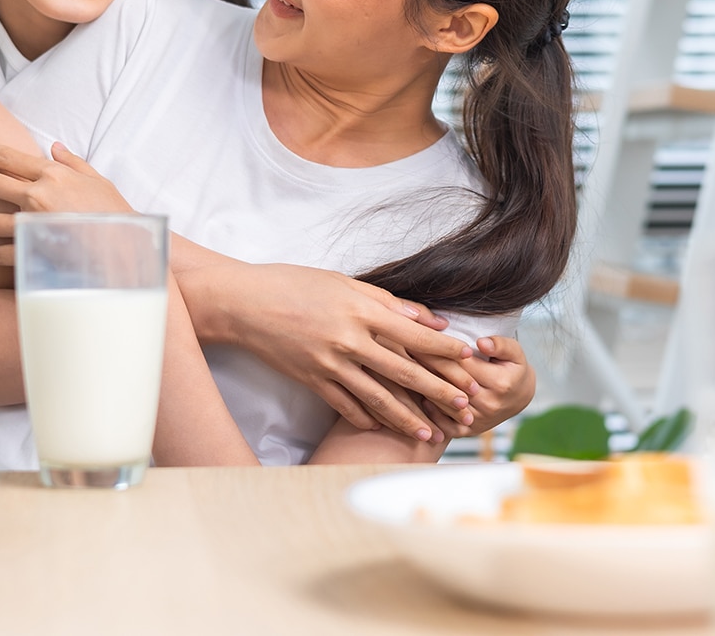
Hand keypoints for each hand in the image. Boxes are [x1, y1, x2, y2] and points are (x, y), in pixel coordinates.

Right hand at [194, 261, 476, 441]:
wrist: (244, 303)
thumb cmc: (294, 284)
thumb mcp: (344, 282)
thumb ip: (389, 303)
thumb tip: (432, 321)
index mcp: (360, 309)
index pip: (413, 334)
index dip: (444, 349)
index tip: (470, 359)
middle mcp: (348, 338)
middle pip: (403, 370)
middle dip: (439, 390)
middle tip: (467, 406)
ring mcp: (329, 363)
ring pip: (378, 396)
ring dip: (407, 416)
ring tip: (431, 432)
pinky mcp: (311, 379)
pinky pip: (346, 404)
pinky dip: (367, 417)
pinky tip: (385, 427)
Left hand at [416, 336, 535, 438]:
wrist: (519, 397)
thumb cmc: (513, 368)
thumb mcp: (514, 351)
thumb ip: (500, 344)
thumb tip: (481, 343)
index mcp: (500, 382)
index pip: (462, 364)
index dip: (440, 351)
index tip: (419, 339)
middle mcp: (489, 404)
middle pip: (450, 384)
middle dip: (427, 367)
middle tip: (406, 352)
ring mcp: (478, 420)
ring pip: (444, 404)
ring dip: (424, 389)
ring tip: (406, 372)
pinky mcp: (470, 431)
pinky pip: (445, 425)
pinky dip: (430, 413)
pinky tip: (419, 397)